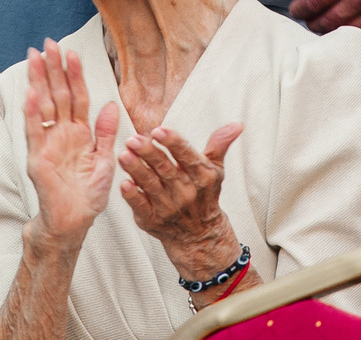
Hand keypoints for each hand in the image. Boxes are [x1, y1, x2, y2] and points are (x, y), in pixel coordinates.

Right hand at [23, 41, 119, 252]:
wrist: (74, 223)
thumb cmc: (88, 196)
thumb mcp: (105, 161)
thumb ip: (106, 133)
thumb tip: (112, 105)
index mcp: (79, 133)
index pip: (76, 97)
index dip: (74, 75)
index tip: (71, 52)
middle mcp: (62, 134)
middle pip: (58, 95)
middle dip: (53, 69)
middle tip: (49, 43)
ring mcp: (48, 144)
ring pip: (44, 106)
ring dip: (40, 81)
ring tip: (35, 57)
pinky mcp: (38, 159)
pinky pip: (35, 132)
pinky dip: (33, 112)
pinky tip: (32, 93)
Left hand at [119, 121, 244, 279]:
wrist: (198, 235)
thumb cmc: (203, 195)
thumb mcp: (215, 170)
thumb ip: (219, 145)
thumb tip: (237, 125)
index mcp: (201, 177)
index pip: (187, 156)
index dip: (173, 143)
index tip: (158, 130)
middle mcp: (186, 193)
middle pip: (166, 169)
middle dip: (148, 154)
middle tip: (133, 139)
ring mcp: (169, 208)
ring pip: (151, 186)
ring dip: (136, 171)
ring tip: (124, 155)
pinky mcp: (152, 220)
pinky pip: (141, 207)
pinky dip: (133, 197)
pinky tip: (124, 183)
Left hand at [282, 0, 360, 38]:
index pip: (313, 1)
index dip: (300, 8)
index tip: (296, 9)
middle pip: (327, 22)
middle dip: (312, 23)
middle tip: (308, 21)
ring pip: (349, 34)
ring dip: (333, 34)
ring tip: (325, 29)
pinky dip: (358, 41)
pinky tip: (351, 36)